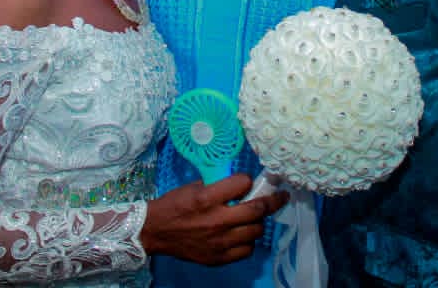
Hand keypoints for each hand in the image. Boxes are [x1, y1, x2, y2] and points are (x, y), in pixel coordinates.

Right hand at [140, 173, 288, 264]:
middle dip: (273, 201)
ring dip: (258, 222)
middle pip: (257, 210)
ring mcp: (218, 242)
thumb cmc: (174, 205)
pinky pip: (247, 250)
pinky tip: (243, 234)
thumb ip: (218, 186)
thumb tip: (243, 184)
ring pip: (256, 231)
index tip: (249, 181)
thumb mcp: (194, 187)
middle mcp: (216, 220)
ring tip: (254, 218)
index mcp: (207, 199)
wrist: (155, 232)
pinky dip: (249, 241)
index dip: (248, 180)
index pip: (243, 184)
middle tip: (281, 196)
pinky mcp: (218, 258)